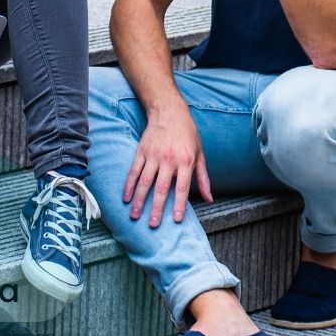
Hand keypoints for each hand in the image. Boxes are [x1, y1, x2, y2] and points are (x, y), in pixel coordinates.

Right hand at [122, 103, 212, 226]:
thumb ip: (203, 178)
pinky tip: (126, 198)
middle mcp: (169, 159)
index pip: (183, 187)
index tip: (177, 220)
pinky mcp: (142, 151)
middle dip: (157, 208)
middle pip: (162, 188)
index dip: (180, 204)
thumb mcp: (200, 153)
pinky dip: (129, 185)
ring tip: (135, 216)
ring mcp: (154, 155)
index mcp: (186, 160)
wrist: (169, 110)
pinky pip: (134, 171)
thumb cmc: (187, 133)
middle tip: (154, 225)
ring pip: (145, 182)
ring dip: (140, 200)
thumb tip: (209, 199)